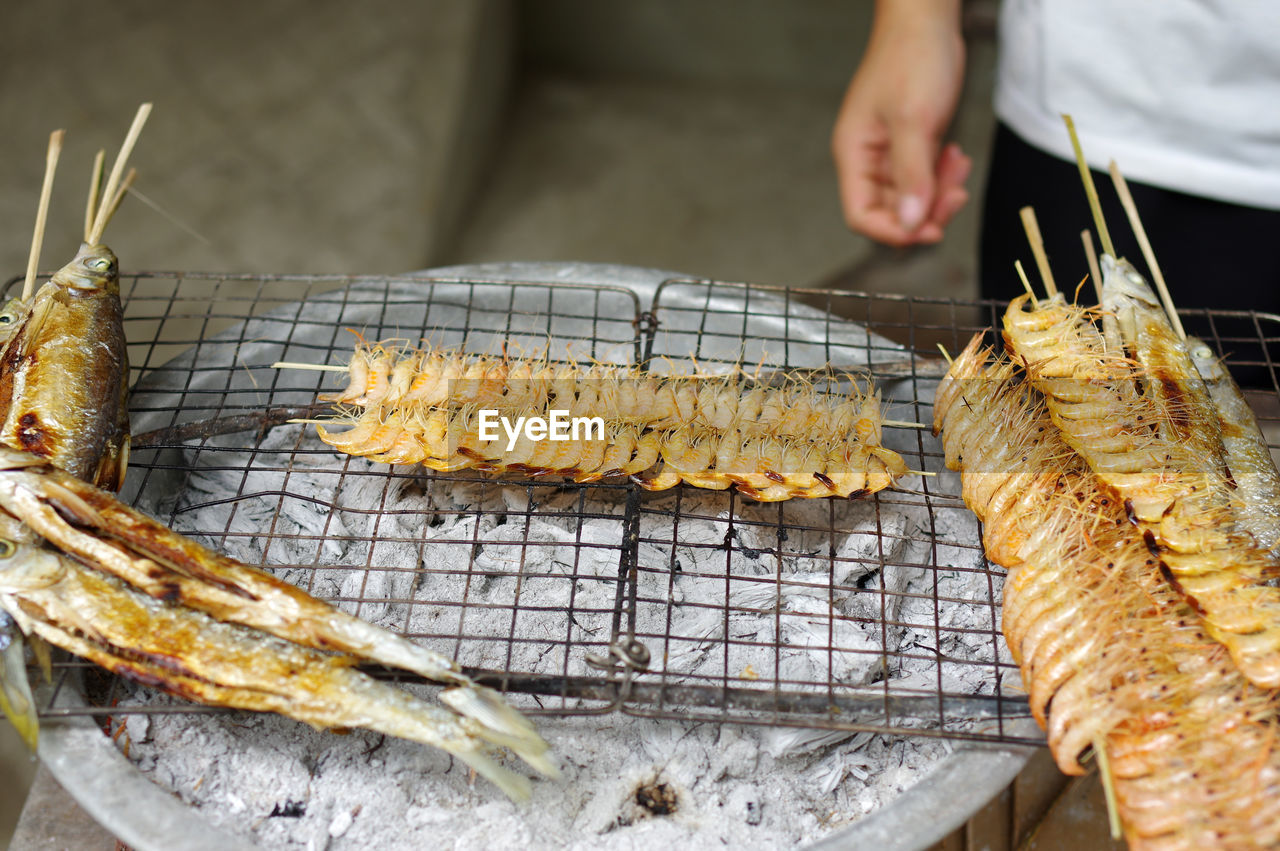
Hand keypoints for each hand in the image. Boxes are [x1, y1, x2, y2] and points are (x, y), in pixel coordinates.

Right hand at [832, 1, 970, 245]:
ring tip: (959, 164)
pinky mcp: (913, 144)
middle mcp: (869, 159)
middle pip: (892, 211)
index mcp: (855, 155)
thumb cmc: (911, 58)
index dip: (894, 230)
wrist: (926, 19)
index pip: (862, 215)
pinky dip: (944, 175)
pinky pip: (926, 177)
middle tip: (956, 193)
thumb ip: (912, 175)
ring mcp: (891, 153)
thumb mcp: (914, 119)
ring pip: (914, 197)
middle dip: (927, 209)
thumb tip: (912, 223)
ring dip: (940, 191)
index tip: (929, 228)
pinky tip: (957, 154)